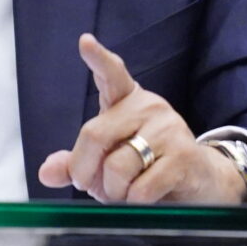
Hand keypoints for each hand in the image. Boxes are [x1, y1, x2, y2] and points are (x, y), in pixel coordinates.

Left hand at [37, 33, 245, 204]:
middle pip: (95, 135)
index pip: (112, 74)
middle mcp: (148, 107)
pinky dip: (133, 203)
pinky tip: (144, 199)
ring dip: (112, 192)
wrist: (199, 182)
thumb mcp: (106, 162)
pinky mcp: (184, 156)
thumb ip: (76, 163)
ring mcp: (168, 129)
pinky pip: (141, 189)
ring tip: (124, 193)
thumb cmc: (146, 168)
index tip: (85, 42)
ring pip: (117, 167)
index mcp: (127, 101)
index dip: (98, 59)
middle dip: (84, 170)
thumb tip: (46, 172)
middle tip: (88, 185)